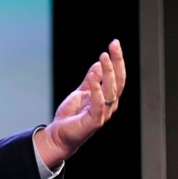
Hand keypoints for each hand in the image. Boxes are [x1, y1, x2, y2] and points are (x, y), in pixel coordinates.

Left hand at [34, 39, 125, 167]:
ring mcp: (103, 113)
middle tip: (113, 46)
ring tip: (103, 58)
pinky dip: (97, 91)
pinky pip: (98, 105)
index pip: (117, 75)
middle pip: (118, 81)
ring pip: (111, 91)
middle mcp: (109, 104)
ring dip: (107, 73)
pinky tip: (92, 80)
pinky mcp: (93, 121)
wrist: (59, 135)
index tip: (115, 43)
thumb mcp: (82, 91)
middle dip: (117, 62)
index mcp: (108, 96)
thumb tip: (100, 63)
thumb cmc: (72, 115)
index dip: (117, 60)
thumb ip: (91, 79)